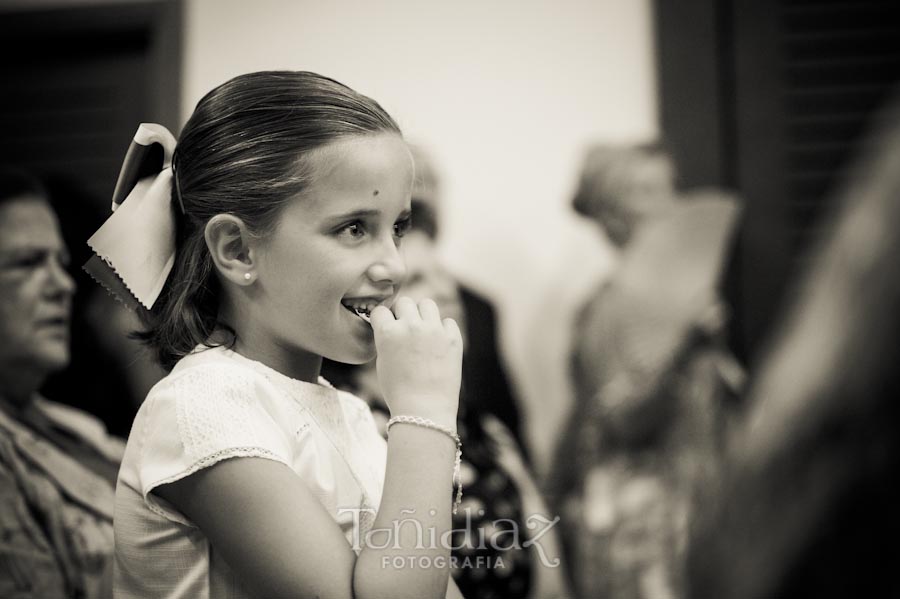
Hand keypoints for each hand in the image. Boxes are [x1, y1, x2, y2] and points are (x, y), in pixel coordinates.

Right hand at [370, 296, 461, 427]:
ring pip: (427, 304)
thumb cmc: (399, 391)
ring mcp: (434, 330)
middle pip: (405, 302)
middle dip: (403, 313)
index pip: (380, 310)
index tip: (386, 326)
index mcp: (388, 333)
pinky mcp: (453, 338)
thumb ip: (387, 339)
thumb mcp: (382, 363)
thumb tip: (393, 326)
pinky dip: (443, 329)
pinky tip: (439, 344)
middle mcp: (411, 326)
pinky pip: (448, 321)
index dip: (383, 319)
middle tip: (406, 329)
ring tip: (423, 330)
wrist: (424, 410)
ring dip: (423, 314)